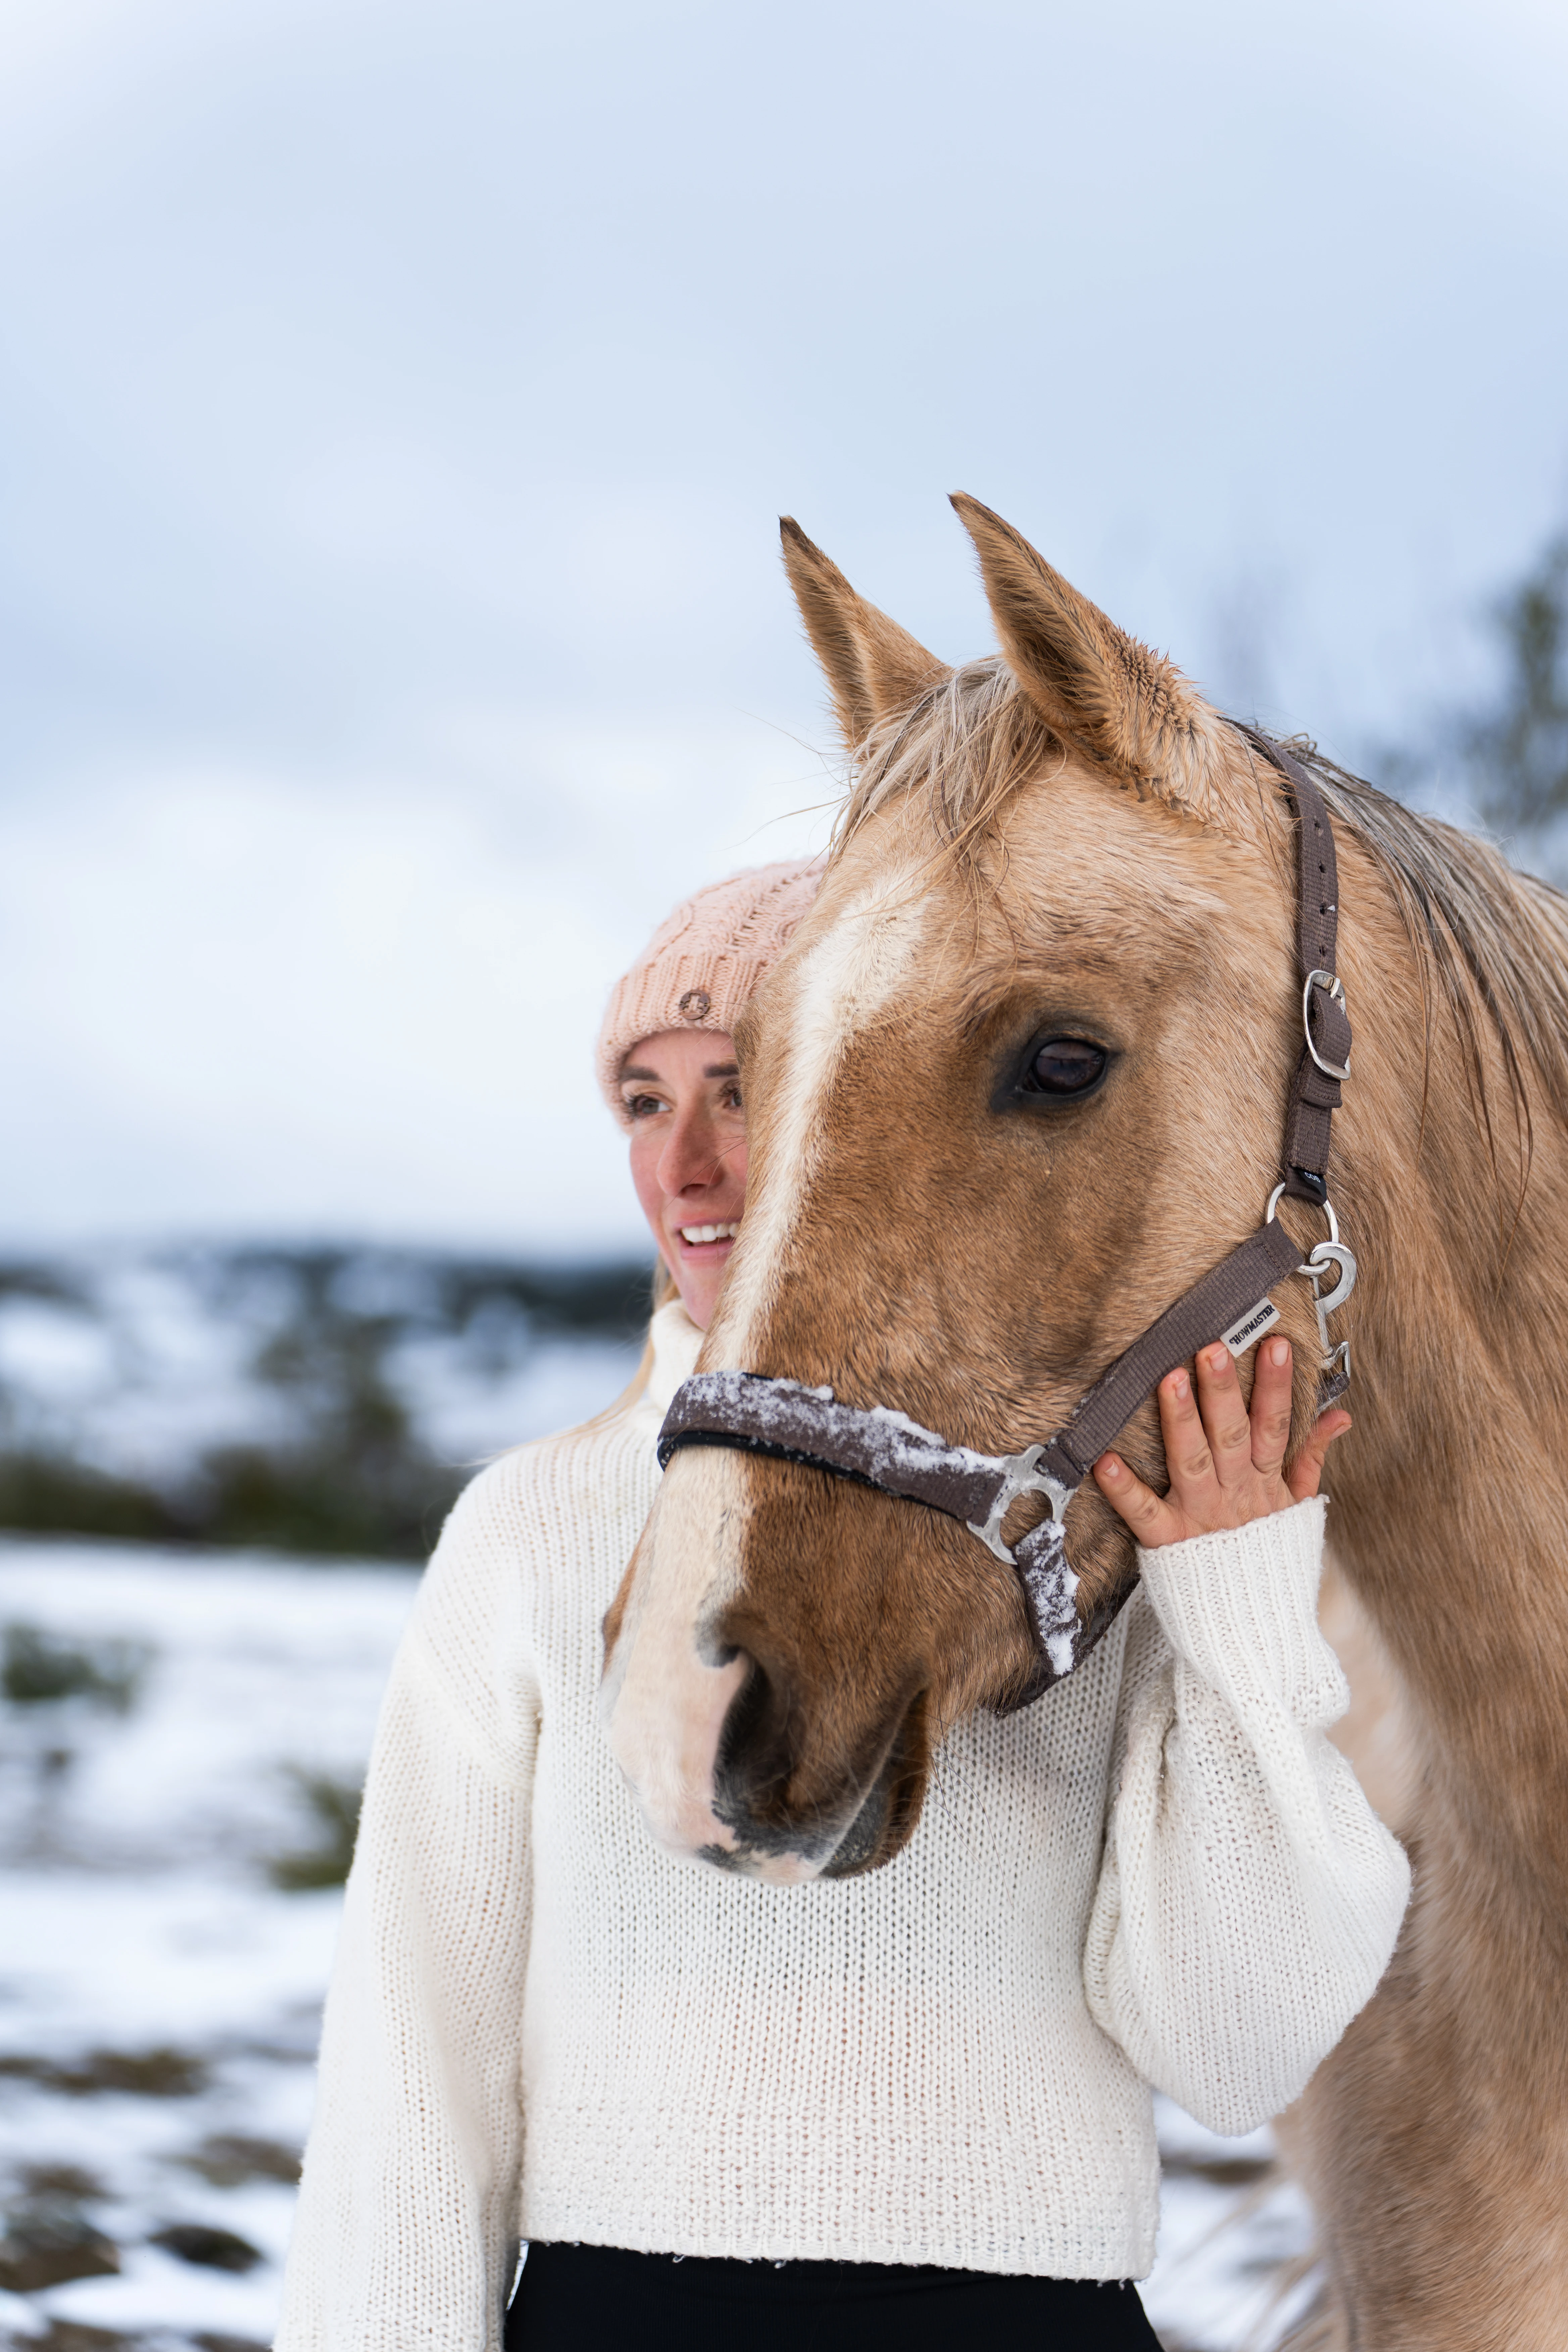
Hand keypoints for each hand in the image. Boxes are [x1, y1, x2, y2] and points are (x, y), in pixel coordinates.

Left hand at [1091, 1336, 1349, 1547]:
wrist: (1257, 1627)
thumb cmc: (1269, 1557)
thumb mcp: (1299, 1507)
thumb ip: (1312, 1456)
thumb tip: (1338, 1415)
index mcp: (1265, 1482)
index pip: (1275, 1425)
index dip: (1276, 1386)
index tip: (1275, 1344)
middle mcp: (1234, 1494)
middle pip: (1232, 1435)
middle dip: (1224, 1391)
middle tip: (1212, 1348)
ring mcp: (1200, 1516)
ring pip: (1192, 1461)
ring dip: (1181, 1421)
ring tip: (1171, 1380)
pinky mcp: (1169, 1543)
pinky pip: (1144, 1513)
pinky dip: (1124, 1490)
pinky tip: (1106, 1462)